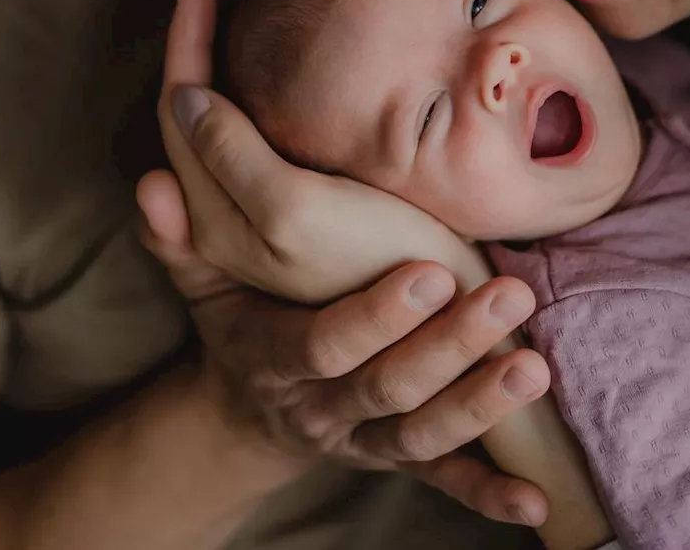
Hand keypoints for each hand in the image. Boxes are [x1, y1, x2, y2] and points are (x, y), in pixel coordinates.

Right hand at [137, 0, 551, 525]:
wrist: (248, 411)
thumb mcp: (202, 283)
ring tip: (533, 368)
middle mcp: (322, 407)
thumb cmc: (239, 322)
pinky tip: (536, 505)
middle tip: (506, 298)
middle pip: (387, 389)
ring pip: (421, 435)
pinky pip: (443, 483)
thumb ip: (178, 238)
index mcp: (274, 358)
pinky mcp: (398, 462)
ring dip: (479, 407)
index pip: (323, 346)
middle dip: (448, 348)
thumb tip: (152, 184)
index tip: (429, 274)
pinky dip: (488, 495)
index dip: (374, 320)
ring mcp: (362, 441)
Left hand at [150, 0, 490, 302]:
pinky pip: (267, 133)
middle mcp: (230, 208)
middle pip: (199, 104)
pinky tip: (296, 60)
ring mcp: (270, 209)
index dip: (188, 37)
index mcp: (214, 208)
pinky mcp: (312, 208)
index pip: (181, 106)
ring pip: (230, 115)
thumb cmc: (365, 276)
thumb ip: (233, 158)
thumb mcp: (290, 216)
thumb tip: (186, 96)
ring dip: (231, 53)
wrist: (440, 329)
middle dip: (207, 33)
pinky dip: (264, 85)